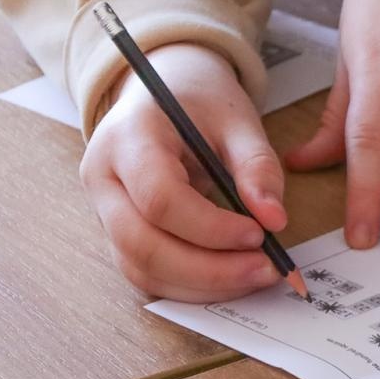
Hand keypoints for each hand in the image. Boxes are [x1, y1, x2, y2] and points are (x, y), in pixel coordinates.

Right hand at [81, 43, 286, 300]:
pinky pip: (146, 273)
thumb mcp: (237, 120)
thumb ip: (257, 166)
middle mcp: (103, 178)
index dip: (210, 227)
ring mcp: (103, 210)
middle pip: (142, 244)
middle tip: (265, 270)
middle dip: (209, 268)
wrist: (167, 92)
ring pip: (141, 268)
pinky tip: (231, 278)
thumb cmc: (201, 102)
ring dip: (202, 285)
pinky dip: (190, 286)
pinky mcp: (117, 233)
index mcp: (128, 138)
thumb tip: (275, 220)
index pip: (159, 198)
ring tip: (256, 274)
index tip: (259, 234)